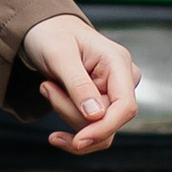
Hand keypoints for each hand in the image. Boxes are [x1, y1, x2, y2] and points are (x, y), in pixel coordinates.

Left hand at [21, 14, 137, 154]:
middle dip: (70, 113)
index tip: (78, 141)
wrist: (46, 30)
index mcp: (118, 63)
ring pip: (95, 127)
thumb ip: (78, 85)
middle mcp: (122, 79)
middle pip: (106, 121)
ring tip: (48, 86)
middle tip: (46, 87)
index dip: (103, 128)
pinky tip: (53, 97)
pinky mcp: (103, 102)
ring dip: (65, 113)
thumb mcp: (59, 55)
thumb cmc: (52, 35)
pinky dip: (66, 116)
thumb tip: (97, 116)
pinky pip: (89, 126)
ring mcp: (114, 92)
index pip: (125, 107)